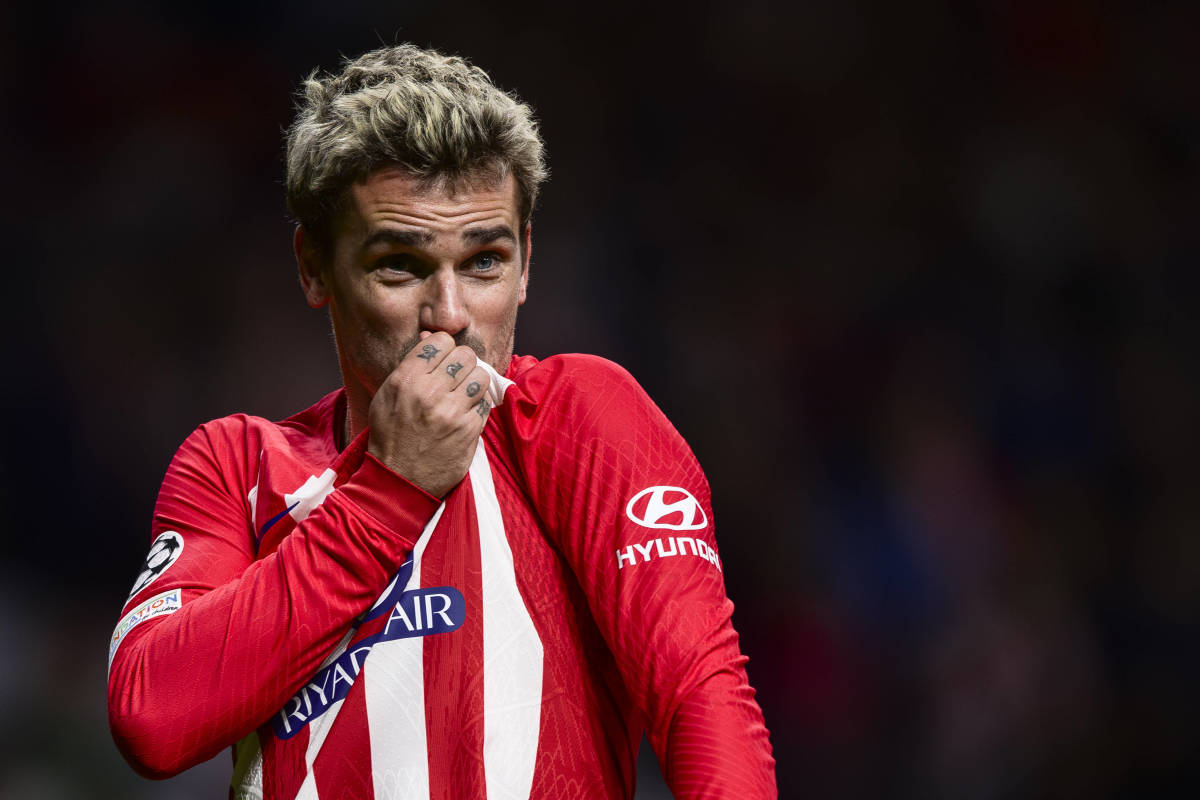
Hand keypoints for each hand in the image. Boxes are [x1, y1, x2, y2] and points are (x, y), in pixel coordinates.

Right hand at [367, 332, 492, 496]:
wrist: (398, 481)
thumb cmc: (391, 436)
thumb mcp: (387, 397)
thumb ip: (410, 366)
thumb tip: (430, 336)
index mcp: (405, 380)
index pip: (440, 341)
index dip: (445, 348)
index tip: (443, 360)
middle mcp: (429, 393)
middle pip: (465, 355)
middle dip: (463, 363)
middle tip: (456, 377)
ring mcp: (452, 412)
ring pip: (481, 375)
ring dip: (474, 383)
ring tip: (464, 394)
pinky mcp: (469, 430)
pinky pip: (486, 402)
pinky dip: (479, 405)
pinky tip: (466, 414)